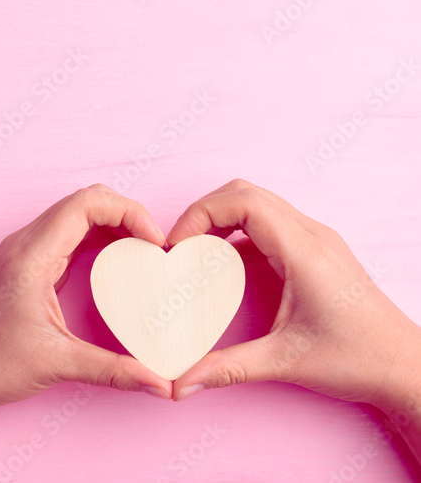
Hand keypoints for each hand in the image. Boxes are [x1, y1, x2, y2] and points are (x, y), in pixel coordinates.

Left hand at [0, 184, 171, 457]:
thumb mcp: (57, 364)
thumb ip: (113, 371)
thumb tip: (158, 382)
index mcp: (32, 256)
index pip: (86, 204)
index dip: (127, 212)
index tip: (153, 239)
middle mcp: (28, 243)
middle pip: (86, 200)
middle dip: (126, 213)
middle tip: (152, 242)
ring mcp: (28, 249)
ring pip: (79, 212)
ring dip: (114, 222)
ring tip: (141, 247)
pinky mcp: (31, 261)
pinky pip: (71, 233)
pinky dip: (100, 236)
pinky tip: (117, 257)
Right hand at [169, 179, 420, 459]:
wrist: (403, 363)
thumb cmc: (357, 358)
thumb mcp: (286, 361)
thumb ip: (228, 368)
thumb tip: (180, 383)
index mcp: (305, 252)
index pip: (245, 202)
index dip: (202, 213)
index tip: (177, 243)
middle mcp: (311, 234)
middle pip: (246, 192)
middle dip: (205, 210)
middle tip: (180, 243)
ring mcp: (315, 238)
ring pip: (257, 202)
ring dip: (221, 216)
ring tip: (196, 247)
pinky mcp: (314, 248)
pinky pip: (268, 221)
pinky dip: (238, 229)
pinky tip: (225, 259)